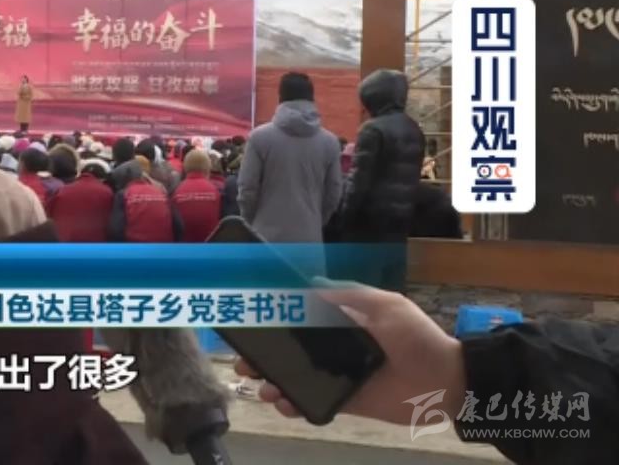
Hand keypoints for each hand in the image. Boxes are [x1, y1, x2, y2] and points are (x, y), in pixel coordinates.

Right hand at [235, 279, 467, 425]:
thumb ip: (349, 296)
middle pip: (290, 352)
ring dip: (274, 383)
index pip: (300, 321)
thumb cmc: (416, 337)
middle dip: (264, 357)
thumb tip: (310, 285)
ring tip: (263, 387)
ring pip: (296, 379)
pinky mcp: (346, 402)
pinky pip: (314, 404)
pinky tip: (284, 404)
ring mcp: (338, 377)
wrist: (447, 381)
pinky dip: (295, 406)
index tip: (249, 324)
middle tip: (245, 362)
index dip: (273, 323)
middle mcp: (335, 349)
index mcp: (342, 323)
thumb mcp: (386, 305)